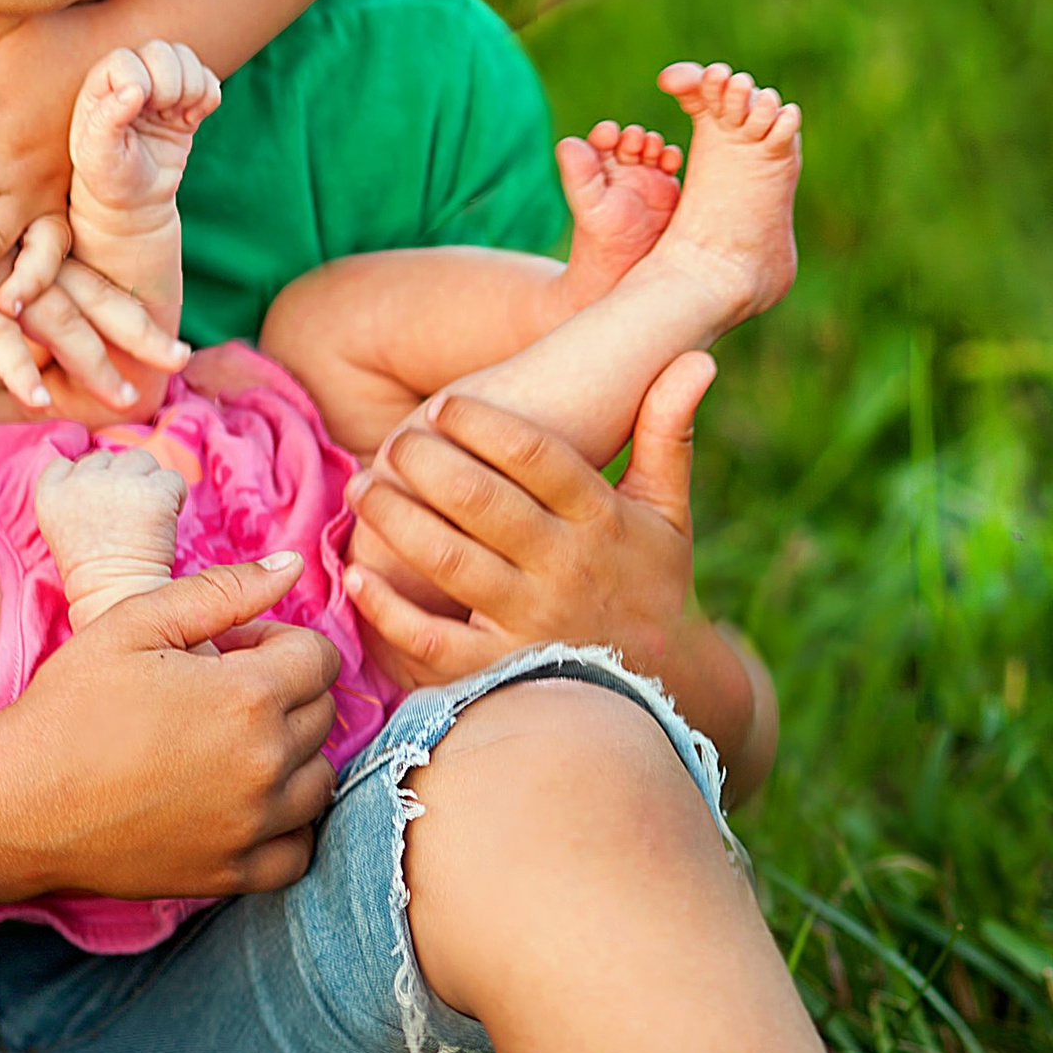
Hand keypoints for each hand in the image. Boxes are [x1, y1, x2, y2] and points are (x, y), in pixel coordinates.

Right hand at [0, 213, 193, 418]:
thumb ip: (10, 289)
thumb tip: (38, 333)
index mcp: (37, 249)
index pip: (98, 287)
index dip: (138, 318)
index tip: (177, 351)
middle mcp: (26, 256)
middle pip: (94, 297)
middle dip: (141, 334)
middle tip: (181, 360)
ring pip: (57, 319)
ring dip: (93, 363)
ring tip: (125, 400)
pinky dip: (17, 368)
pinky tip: (39, 400)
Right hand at [0, 554, 338, 900]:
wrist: (20, 803)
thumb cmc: (70, 705)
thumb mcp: (136, 622)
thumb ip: (223, 590)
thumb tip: (292, 567)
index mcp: (249, 695)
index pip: (319, 657)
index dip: (276, 643)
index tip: (231, 652)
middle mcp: (265, 763)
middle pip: (322, 714)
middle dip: (284, 693)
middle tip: (219, 694)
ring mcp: (252, 825)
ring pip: (319, 781)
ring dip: (291, 757)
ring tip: (231, 746)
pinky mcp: (232, 873)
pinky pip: (299, 850)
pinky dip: (287, 827)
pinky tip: (246, 804)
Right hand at [35, 441, 188, 621]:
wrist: (116, 599)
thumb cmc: (91, 570)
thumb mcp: (62, 525)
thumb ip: (72, 492)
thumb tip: (102, 469)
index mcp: (50, 491)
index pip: (71, 463)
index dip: (90, 480)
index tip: (99, 506)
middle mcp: (81, 481)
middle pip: (108, 458)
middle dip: (120, 481)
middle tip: (126, 517)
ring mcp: (119, 484)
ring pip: (140, 459)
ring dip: (147, 482)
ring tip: (146, 517)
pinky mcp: (153, 492)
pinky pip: (171, 478)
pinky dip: (174, 497)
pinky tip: (164, 523)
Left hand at [65, 38, 220, 260]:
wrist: (135, 202)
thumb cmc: (108, 178)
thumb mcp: (97, 157)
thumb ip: (107, 121)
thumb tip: (134, 90)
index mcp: (101, 85)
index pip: (125, 59)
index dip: (139, 81)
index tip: (138, 112)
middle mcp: (130, 79)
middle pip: (161, 50)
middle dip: (169, 84)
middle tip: (162, 114)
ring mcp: (160, 88)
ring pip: (186, 58)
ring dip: (191, 89)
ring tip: (177, 117)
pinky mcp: (185, 102)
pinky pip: (208, 79)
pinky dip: (209, 97)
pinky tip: (191, 121)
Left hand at [342, 359, 714, 689]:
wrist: (666, 694)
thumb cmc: (655, 584)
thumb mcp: (670, 510)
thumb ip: (669, 433)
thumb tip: (696, 358)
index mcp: (602, 518)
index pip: (537, 456)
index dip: (485, 425)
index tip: (446, 406)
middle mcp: (565, 566)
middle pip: (482, 501)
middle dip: (427, 463)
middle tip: (395, 444)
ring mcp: (531, 622)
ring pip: (449, 560)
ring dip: (397, 520)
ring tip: (363, 489)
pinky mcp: (499, 670)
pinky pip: (432, 640)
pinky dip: (388, 611)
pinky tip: (356, 577)